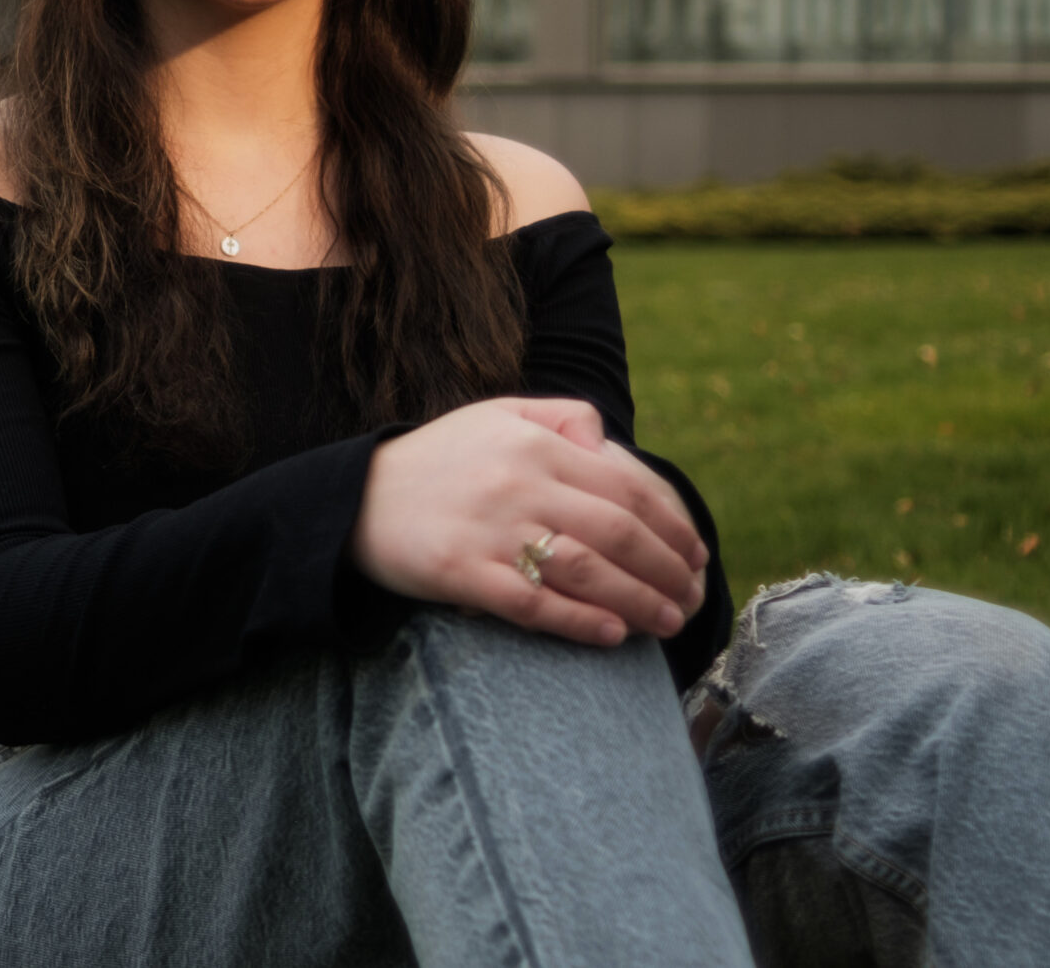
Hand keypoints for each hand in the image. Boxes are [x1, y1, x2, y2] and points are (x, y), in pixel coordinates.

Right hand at [348, 396, 709, 646]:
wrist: (353, 498)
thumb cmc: (436, 459)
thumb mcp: (494, 415)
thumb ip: (560, 415)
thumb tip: (609, 441)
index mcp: (533, 443)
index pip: (627, 486)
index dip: (674, 525)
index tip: (696, 553)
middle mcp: (517, 484)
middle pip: (620, 533)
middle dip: (669, 570)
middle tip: (692, 598)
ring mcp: (490, 531)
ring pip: (589, 572)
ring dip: (641, 602)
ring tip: (668, 623)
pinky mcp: (462, 574)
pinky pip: (536, 604)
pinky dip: (583, 622)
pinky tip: (614, 635)